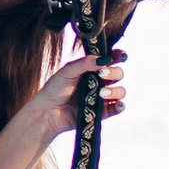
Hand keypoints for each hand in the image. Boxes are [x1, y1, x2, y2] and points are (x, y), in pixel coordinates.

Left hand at [0, 53, 125, 168]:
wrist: (47, 112)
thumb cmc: (55, 89)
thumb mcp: (68, 71)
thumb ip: (86, 63)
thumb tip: (105, 59)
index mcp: (92, 68)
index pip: (110, 59)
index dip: (118, 56)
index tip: (120, 55)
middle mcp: (99, 81)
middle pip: (118, 74)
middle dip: (114, 73)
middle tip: (102, 74)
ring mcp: (101, 97)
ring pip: (120, 91)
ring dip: (115, 91)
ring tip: (101, 93)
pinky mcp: (101, 112)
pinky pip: (117, 108)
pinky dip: (120, 106)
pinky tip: (117, 104)